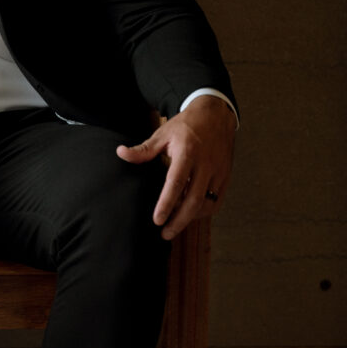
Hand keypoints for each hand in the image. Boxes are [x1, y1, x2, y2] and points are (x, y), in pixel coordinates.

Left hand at [116, 95, 235, 239]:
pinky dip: (204, 211)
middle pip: (194, 200)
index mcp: (187, 153)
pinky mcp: (226, 176)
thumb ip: (143, 150)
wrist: (216, 114)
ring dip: (191, 218)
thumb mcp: (163, 134)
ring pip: (207, 203)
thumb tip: (121, 153)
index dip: (166, 204)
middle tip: (165, 234)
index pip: (176, 183)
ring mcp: (218, 171)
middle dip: (179, 221)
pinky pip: (216, 200)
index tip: (157, 220)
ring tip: (175, 225)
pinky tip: (190, 214)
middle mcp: (206, 164)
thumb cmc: (186, 125)